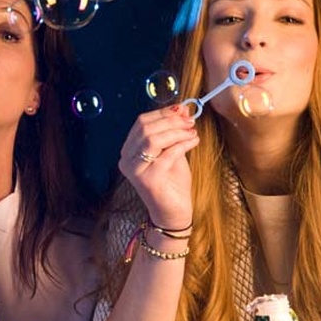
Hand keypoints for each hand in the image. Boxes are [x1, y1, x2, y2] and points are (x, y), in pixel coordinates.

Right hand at [118, 104, 197, 229]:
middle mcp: (126, 159)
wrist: (173, 212)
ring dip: (177, 132)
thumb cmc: (172, 182)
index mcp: (129, 150)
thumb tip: (182, 108)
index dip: (163, 113)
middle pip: (146, 129)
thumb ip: (174, 131)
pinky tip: (193, 142)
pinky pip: (166, 155)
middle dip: (171, 121)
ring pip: (153, 139)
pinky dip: (182, 144)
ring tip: (192, 132)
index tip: (182, 111)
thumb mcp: (173, 151)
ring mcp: (135, 170)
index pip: (141, 123)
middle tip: (190, 122)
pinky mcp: (148, 180)